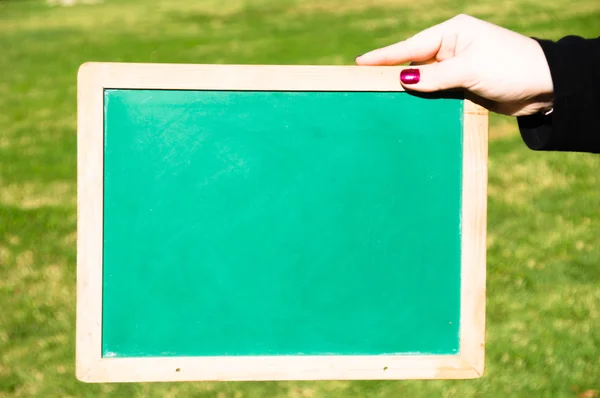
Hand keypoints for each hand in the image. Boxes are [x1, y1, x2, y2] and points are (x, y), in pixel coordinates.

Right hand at [356, 14, 553, 115]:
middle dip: (392, 73)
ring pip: (425, 81)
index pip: (411, 46)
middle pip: (414, 63)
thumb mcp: (470, 69)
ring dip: (409, 91)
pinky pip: (437, 93)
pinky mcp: (464, 86)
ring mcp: (458, 68)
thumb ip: (435, 76)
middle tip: (364, 84)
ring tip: (381, 99)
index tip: (360, 62)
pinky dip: (425, 101)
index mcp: (453, 33)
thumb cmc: (510, 67)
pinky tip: (409, 108)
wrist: (546, 86)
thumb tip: (404, 81)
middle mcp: (453, 48)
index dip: (385, 56)